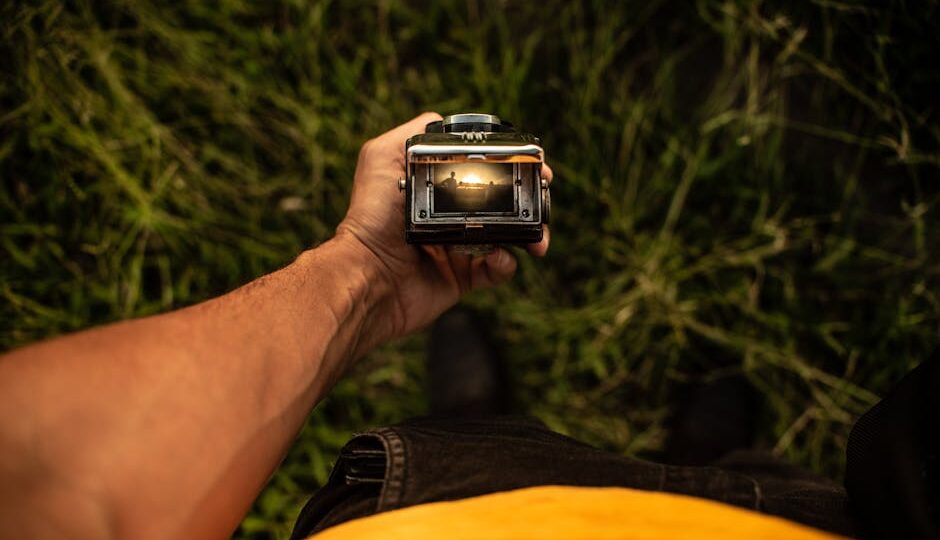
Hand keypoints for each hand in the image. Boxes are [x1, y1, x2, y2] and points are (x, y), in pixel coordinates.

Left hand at [336, 112, 552, 338]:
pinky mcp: (463, 277)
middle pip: (504, 202)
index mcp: (439, 188)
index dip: (510, 165)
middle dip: (530, 199)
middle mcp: (452, 215)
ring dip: (530, 234)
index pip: (483, 171)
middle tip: (543, 197)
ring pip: (509, 236)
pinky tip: (499, 256)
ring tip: (537, 239)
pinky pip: (498, 268)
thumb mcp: (380, 158)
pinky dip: (506, 263)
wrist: (367, 273)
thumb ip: (410, 135)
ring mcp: (460, 247)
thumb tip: (440, 119)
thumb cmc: (369, 216)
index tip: (532, 163)